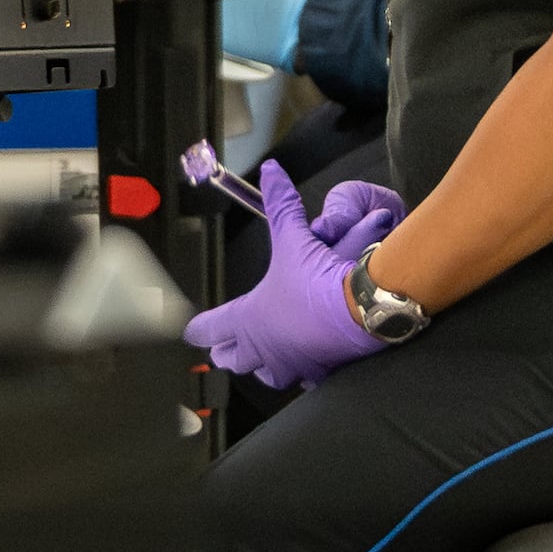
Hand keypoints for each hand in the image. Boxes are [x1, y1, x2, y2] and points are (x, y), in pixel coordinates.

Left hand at [184, 162, 407, 391]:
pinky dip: (300, 373)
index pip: (211, 327)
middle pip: (232, 358)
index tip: (190, 331)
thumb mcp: (293, 236)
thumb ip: (280, 203)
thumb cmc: (318, 279)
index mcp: (249, 317)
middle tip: (221, 349)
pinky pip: (302, 379)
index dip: (199, 328)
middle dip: (226, 352)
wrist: (362, 309)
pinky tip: (303, 367)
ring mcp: (290, 364)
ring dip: (260, 366)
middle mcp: (264, 347)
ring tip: (260, 361)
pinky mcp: (317, 373)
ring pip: (265, 375)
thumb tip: (272, 171)